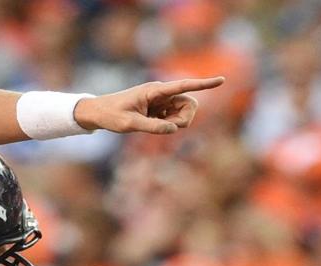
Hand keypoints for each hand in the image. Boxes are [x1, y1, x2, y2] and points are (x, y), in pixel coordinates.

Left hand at [74, 76, 225, 134]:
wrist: (99, 112)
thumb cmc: (112, 115)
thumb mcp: (129, 125)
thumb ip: (152, 127)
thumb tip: (173, 129)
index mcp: (154, 90)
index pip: (183, 86)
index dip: (203, 84)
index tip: (221, 80)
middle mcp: (161, 92)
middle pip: (189, 104)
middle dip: (185, 118)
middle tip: (166, 128)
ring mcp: (162, 100)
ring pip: (184, 112)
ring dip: (176, 123)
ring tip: (155, 126)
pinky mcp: (160, 108)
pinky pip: (175, 117)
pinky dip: (169, 124)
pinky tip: (152, 124)